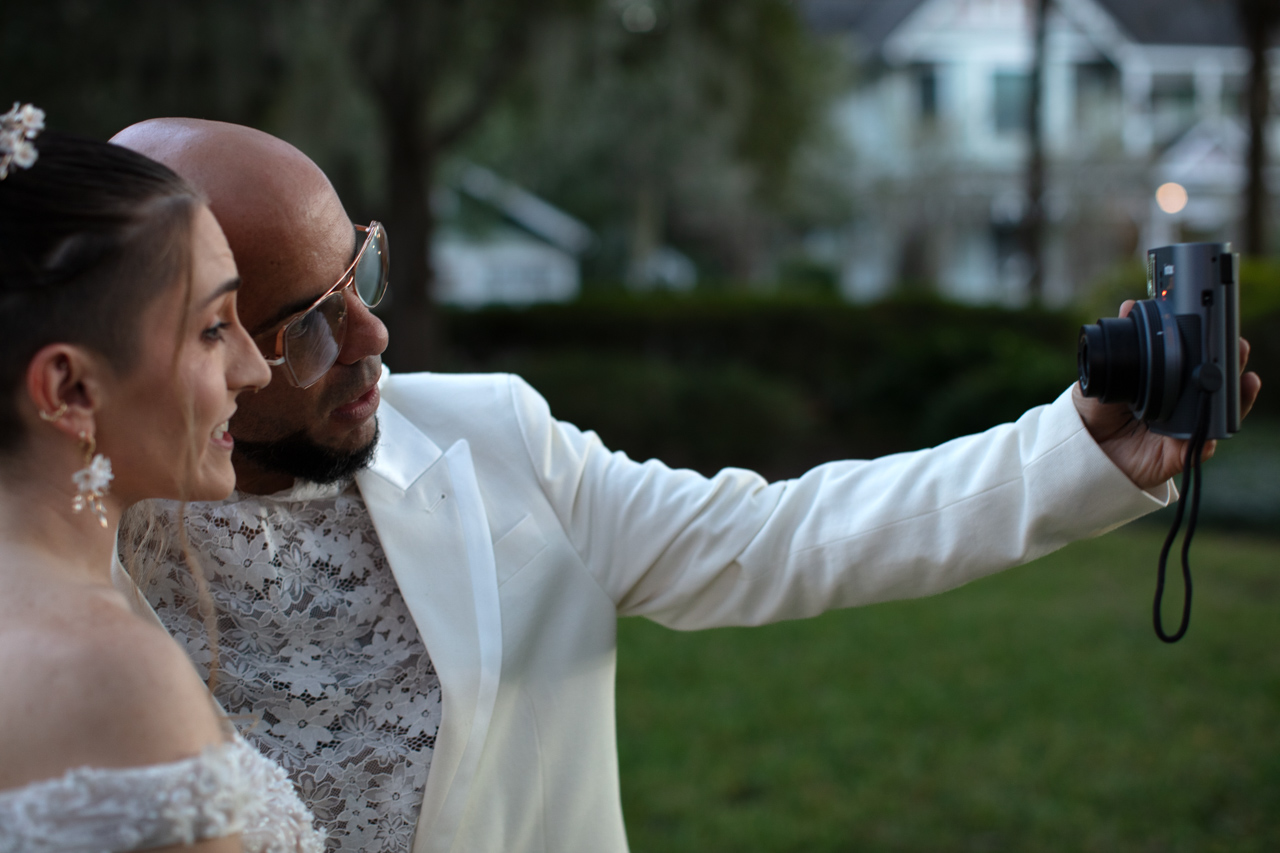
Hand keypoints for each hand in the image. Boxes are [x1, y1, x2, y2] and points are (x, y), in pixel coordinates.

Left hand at [1072, 300, 1261, 490]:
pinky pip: (1198, 449)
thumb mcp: (1102, 374)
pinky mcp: (1177, 455)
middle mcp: (1180, 404)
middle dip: (1232, 365)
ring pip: (1218, 414)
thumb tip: (1129, 307)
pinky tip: (1211, 431)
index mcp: (1166, 382)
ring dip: (1234, 399)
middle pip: (1216, 384)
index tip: (1220, 327)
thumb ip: (1118, 347)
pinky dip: (1206, 441)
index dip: (1213, 346)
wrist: (1079, 449)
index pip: (1197, 362)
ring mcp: (1182, 429)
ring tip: (1242, 381)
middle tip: (1237, 348)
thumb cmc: (1094, 412)